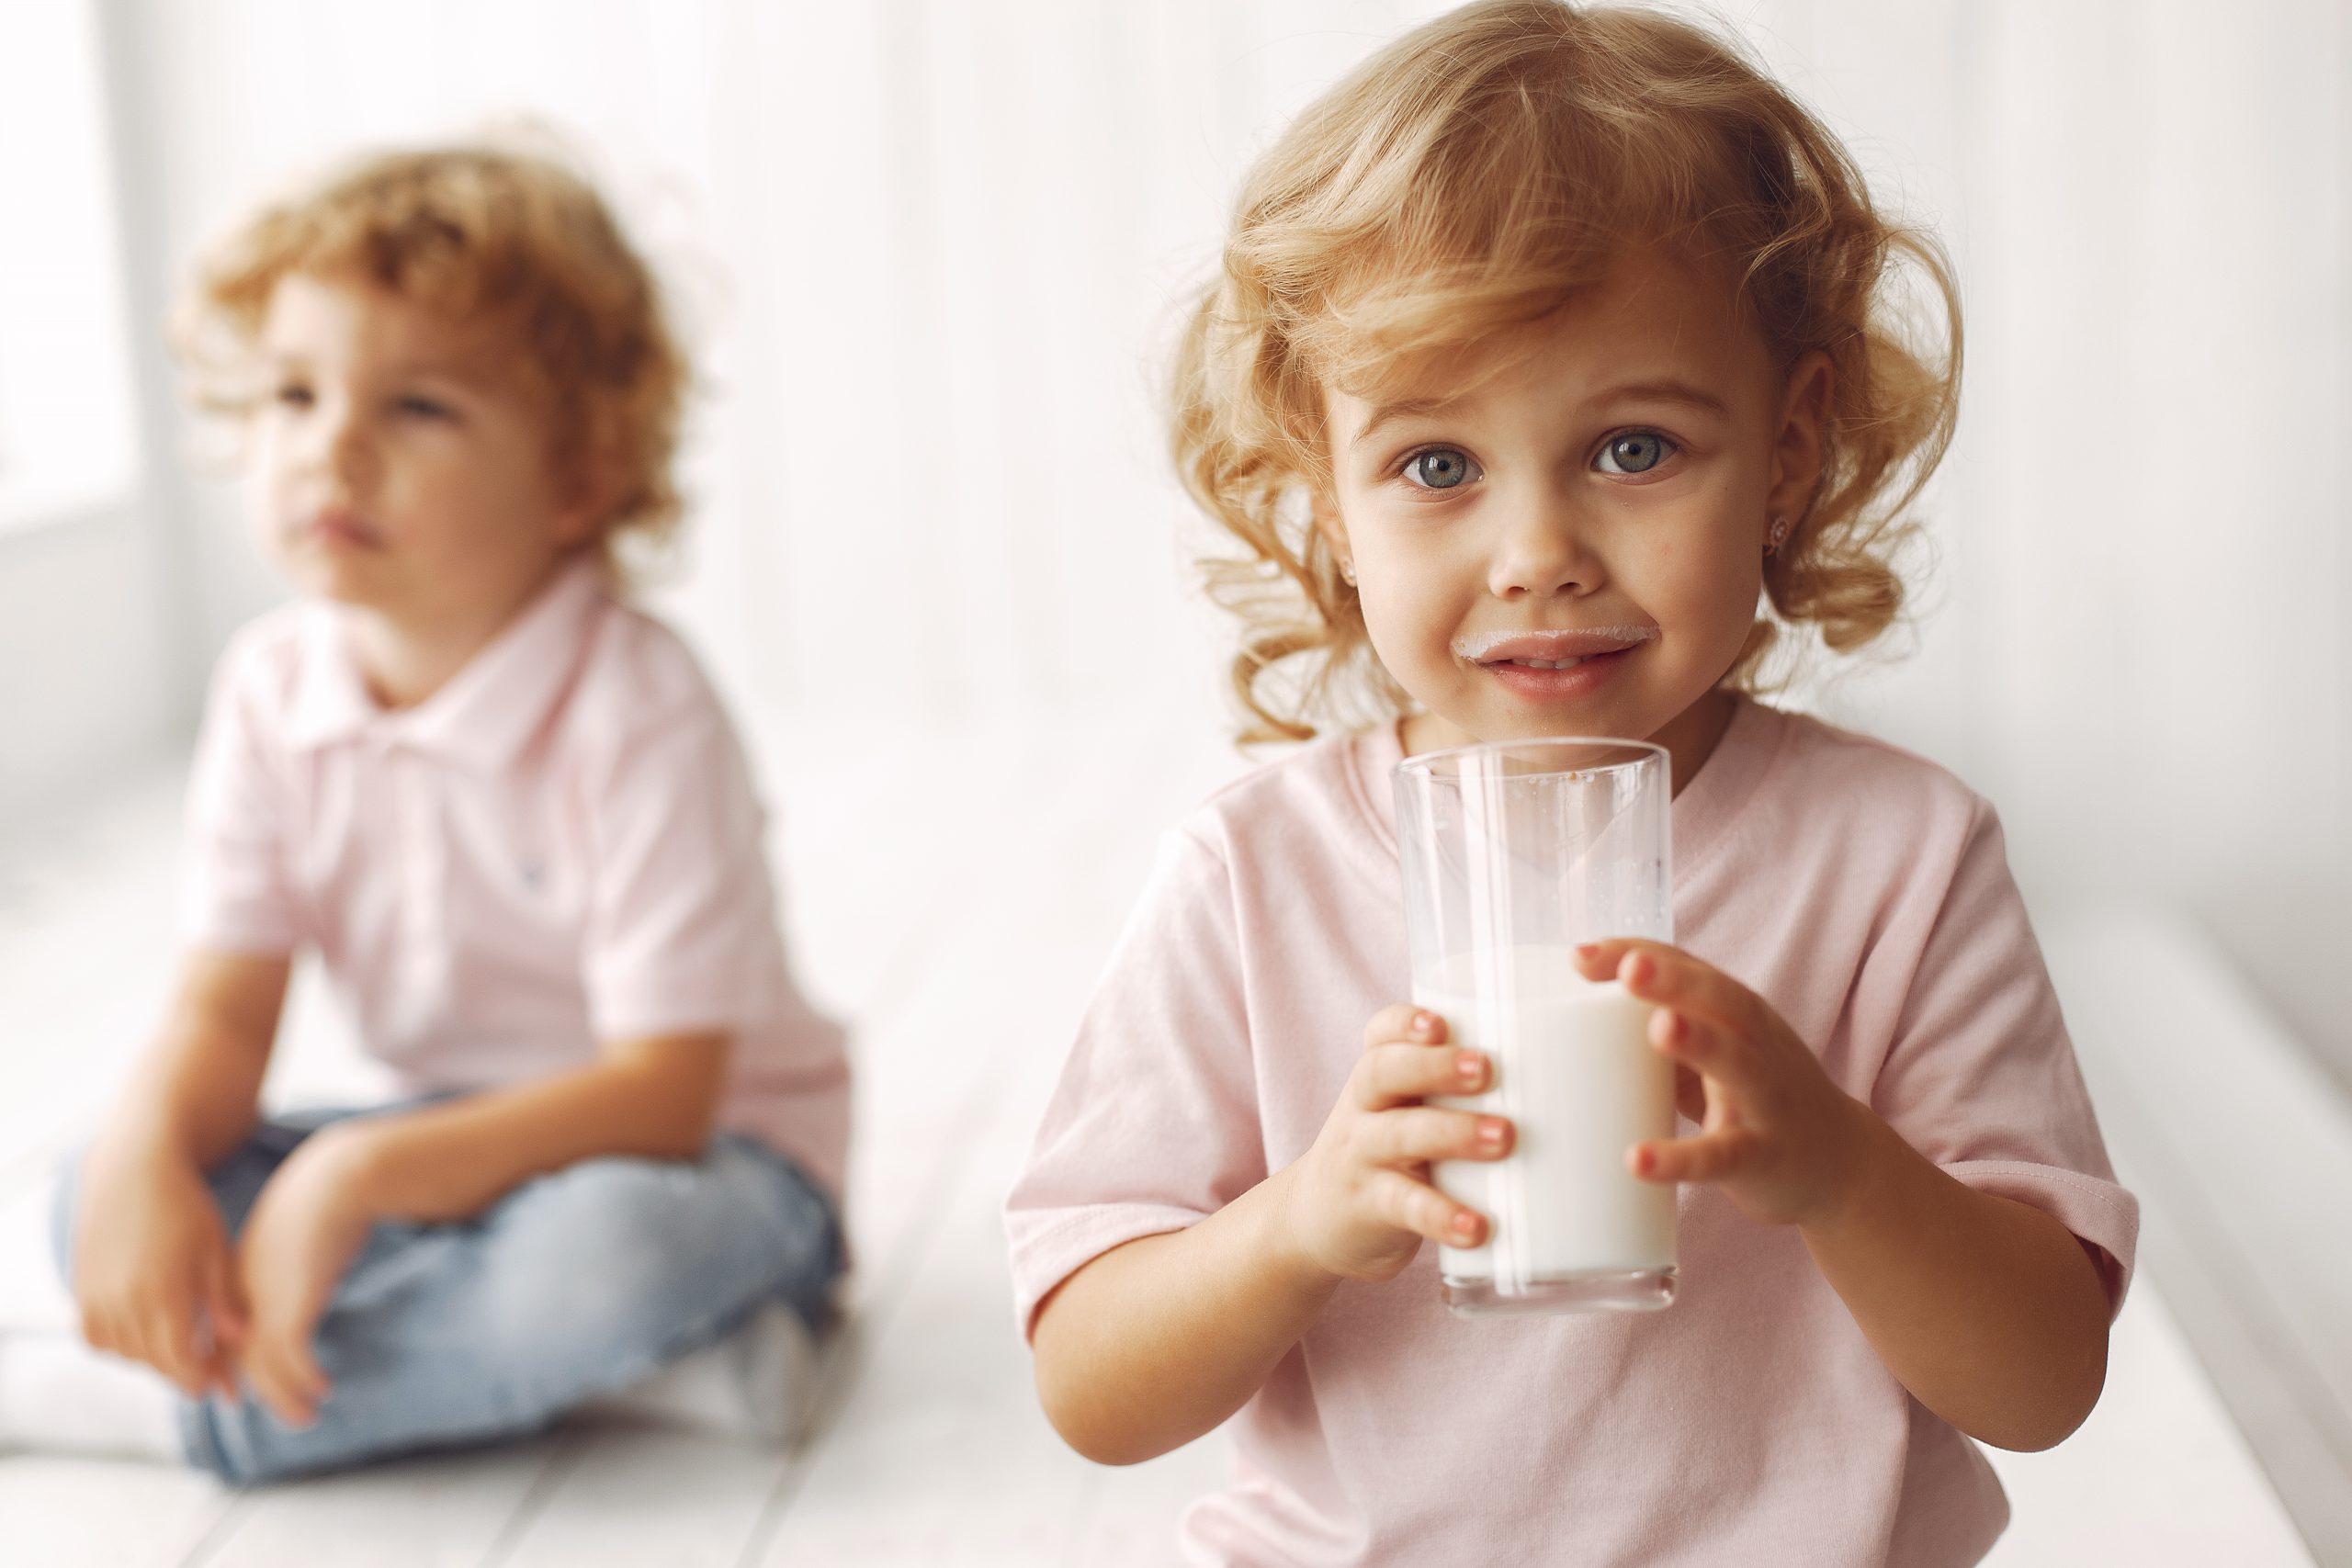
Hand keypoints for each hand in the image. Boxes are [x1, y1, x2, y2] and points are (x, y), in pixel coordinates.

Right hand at [70, 1134, 245, 1398]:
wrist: (133, 1173)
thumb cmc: (186, 1207)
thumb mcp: (215, 1248)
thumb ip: (223, 1299)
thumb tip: (240, 1340)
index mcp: (164, 1291)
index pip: (180, 1357)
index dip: (199, 1376)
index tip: (217, 1388)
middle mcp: (125, 1299)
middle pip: (152, 1360)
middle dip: (180, 1375)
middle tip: (203, 1381)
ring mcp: (98, 1296)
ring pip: (123, 1352)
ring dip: (150, 1362)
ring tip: (178, 1358)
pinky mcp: (82, 1289)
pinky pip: (95, 1337)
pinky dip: (117, 1346)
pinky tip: (141, 1339)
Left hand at [232, 1124, 380, 1426]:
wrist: (338, 1179)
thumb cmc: (327, 1195)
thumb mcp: (296, 1230)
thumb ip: (289, 1257)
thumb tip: (306, 1271)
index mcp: (235, 1272)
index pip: (226, 1330)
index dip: (236, 1362)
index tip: (253, 1384)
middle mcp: (240, 1293)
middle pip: (236, 1355)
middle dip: (259, 1389)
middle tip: (282, 1411)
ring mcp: (263, 1302)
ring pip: (262, 1365)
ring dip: (284, 1397)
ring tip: (305, 1418)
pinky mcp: (291, 1308)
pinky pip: (291, 1359)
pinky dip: (304, 1380)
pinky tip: (323, 1387)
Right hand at [1276, 1005, 1514, 1283]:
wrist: (1319, 1219)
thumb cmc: (1391, 1153)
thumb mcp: (1407, 1111)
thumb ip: (1461, 1091)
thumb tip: (1580, 1078)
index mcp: (1378, 1078)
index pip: (1379, 1034)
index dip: (1405, 1023)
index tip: (1440, 1021)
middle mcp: (1363, 1109)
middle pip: (1383, 1071)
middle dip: (1434, 1065)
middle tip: (1486, 1069)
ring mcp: (1363, 1158)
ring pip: (1399, 1134)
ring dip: (1453, 1133)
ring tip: (1504, 1138)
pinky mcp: (1370, 1208)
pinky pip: (1404, 1207)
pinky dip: (1442, 1216)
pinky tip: (1476, 1227)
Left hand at [1576, 939, 1869, 1229]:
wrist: (1841, 1165)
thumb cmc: (1756, 1096)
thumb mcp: (1715, 1052)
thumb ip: (1662, 1028)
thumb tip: (1568, 1018)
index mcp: (1735, 1013)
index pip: (1687, 967)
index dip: (1637, 954)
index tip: (1578, 955)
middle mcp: (1755, 1043)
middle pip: (1720, 999)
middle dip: (1676, 979)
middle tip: (1631, 968)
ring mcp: (1765, 1099)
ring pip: (1735, 1063)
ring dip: (1699, 1042)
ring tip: (1658, 1028)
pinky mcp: (1763, 1156)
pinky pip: (1722, 1156)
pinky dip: (1682, 1158)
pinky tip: (1638, 1159)